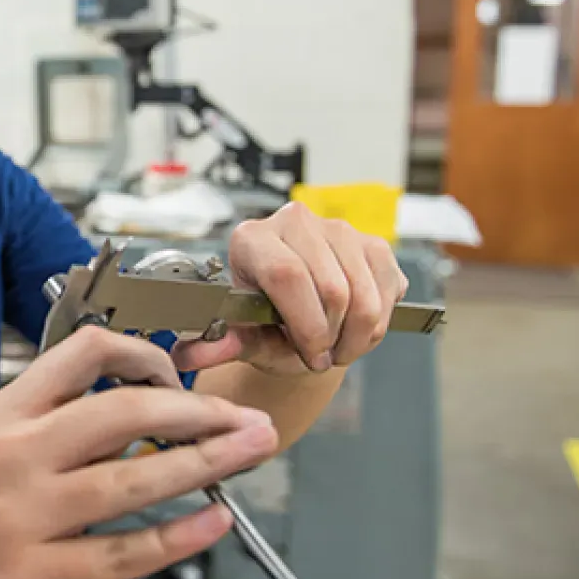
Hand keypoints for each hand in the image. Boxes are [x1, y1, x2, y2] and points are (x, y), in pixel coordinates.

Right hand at [0, 327, 276, 578]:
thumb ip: (37, 423)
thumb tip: (120, 414)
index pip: (84, 353)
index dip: (146, 354)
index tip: (179, 371)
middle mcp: (13, 456)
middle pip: (127, 412)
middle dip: (200, 410)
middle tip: (242, 415)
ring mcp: (22, 517)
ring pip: (135, 480)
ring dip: (205, 464)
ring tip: (247, 452)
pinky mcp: (29, 577)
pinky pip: (120, 554)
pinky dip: (175, 537)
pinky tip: (210, 522)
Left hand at [173, 201, 408, 377]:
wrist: (299, 316)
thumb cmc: (266, 325)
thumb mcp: (244, 337)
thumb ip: (220, 345)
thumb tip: (189, 354)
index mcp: (252, 238)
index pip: (286, 274)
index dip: (305, 324)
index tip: (309, 356)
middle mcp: (294, 222)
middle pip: (332, 288)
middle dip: (331, 337)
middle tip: (319, 356)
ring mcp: (338, 228)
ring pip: (365, 294)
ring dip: (357, 337)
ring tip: (336, 348)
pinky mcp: (373, 243)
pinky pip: (389, 292)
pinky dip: (378, 325)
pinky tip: (355, 330)